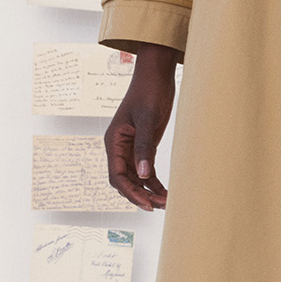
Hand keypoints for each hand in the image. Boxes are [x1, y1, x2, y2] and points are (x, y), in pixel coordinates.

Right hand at [104, 44, 178, 209]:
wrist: (156, 75)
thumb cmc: (149, 92)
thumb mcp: (147, 119)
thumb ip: (145, 147)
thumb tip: (145, 175)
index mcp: (113, 142)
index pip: (117, 176)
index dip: (130, 193)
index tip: (146, 204)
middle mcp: (120, 148)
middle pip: (125, 181)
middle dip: (140, 195)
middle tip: (160, 206)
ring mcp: (132, 148)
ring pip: (137, 179)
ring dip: (149, 192)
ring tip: (166, 203)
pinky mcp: (144, 146)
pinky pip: (147, 171)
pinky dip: (155, 183)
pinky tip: (166, 193)